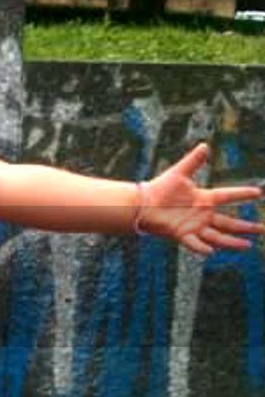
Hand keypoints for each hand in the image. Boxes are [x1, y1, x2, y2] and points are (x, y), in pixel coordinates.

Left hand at [139, 144, 262, 255]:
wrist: (142, 203)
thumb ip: (193, 161)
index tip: (259, 192)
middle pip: (228, 222)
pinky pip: (194, 243)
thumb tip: (205, 145)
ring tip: (248, 245)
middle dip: (245, 227)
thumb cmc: (160, 188)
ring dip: (232, 241)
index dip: (242, 194)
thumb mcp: (179, 172)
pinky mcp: (181, 234)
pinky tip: (212, 251)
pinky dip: (202, 247)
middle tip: (261, 229)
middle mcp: (202, 215)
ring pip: (217, 236)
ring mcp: (193, 226)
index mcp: (204, 199)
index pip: (228, 195)